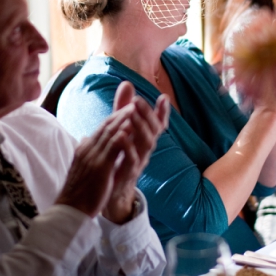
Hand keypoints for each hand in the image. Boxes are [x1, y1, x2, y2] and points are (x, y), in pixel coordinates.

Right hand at [55, 101, 132, 217]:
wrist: (70, 208)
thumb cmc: (76, 190)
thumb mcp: (79, 166)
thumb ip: (83, 150)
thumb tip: (84, 138)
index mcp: (84, 149)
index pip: (101, 128)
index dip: (114, 117)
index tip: (126, 109)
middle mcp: (88, 149)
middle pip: (106, 126)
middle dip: (120, 113)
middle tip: (134, 103)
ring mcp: (93, 157)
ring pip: (110, 133)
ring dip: (123, 120)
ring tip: (135, 110)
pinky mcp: (101, 167)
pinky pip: (113, 148)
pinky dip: (121, 136)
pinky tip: (130, 129)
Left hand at [102, 82, 169, 223]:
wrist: (112, 192)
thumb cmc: (118, 158)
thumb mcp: (121, 130)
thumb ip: (123, 108)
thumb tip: (127, 83)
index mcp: (144, 140)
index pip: (157, 124)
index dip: (162, 112)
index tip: (164, 98)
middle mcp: (145, 150)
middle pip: (153, 131)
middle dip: (147, 115)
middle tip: (138, 101)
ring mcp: (139, 162)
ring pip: (146, 144)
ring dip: (140, 128)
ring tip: (132, 114)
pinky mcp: (128, 173)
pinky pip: (132, 160)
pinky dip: (128, 147)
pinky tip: (122, 135)